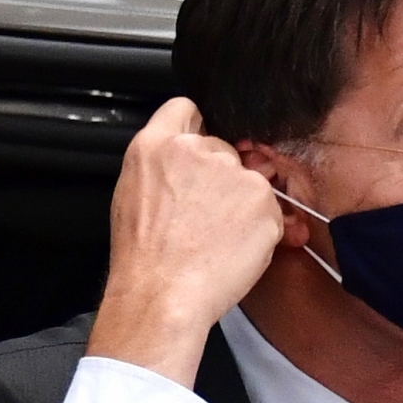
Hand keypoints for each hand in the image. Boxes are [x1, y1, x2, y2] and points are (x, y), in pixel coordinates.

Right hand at [88, 96, 283, 386]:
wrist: (162, 294)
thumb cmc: (144, 259)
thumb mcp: (132, 195)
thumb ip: (161, 166)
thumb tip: (184, 167)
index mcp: (156, 145)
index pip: (185, 108)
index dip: (198, 130)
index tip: (201, 154)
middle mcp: (196, 149)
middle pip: (224, 149)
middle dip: (223, 179)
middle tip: (207, 219)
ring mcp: (232, 172)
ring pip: (250, 181)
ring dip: (243, 206)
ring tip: (218, 241)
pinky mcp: (261, 198)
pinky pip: (270, 210)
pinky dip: (261, 230)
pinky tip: (234, 250)